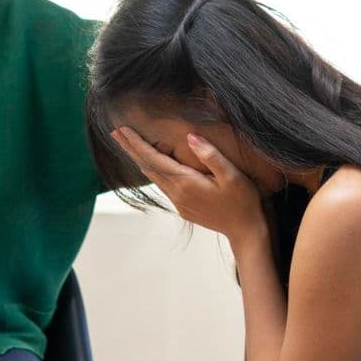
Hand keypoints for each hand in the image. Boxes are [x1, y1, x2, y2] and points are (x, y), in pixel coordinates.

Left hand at [111, 127, 265, 242]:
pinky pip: (163, 186)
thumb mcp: (232, 176)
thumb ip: (211, 155)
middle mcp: (177, 194)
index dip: (137, 143)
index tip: (122, 129)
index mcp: (186, 183)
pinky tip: (152, 165)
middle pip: (147, 167)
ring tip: (129, 146)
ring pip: (153, 177)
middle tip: (114, 133)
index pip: (154, 159)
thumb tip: (190, 137)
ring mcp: (179, 203)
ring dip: (140, 160)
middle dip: (131, 149)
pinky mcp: (184, 208)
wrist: (246, 231)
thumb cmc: (243, 201)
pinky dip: (153, 171)